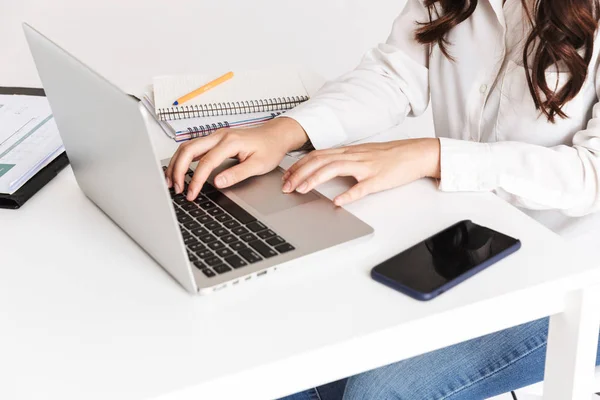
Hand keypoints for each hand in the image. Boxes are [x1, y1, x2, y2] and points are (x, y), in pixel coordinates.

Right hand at [166, 117, 307, 200]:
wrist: (275, 135)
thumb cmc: (270, 148)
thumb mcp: (259, 165)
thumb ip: (237, 174)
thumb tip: (218, 182)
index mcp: (230, 142)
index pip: (206, 162)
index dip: (196, 180)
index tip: (191, 194)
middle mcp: (220, 136)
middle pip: (188, 149)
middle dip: (177, 169)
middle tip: (176, 188)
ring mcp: (216, 136)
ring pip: (187, 147)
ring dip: (177, 163)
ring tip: (172, 182)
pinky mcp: (215, 140)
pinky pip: (193, 147)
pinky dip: (183, 159)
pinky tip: (180, 171)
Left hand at [281, 138, 440, 205]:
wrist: (417, 153)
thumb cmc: (391, 157)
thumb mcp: (362, 156)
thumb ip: (343, 161)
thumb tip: (322, 169)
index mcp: (349, 151)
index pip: (317, 155)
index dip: (299, 166)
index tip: (286, 177)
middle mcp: (354, 156)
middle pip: (320, 160)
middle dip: (300, 173)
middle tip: (286, 187)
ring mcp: (366, 166)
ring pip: (335, 168)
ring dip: (316, 179)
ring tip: (302, 190)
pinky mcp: (379, 179)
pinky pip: (362, 187)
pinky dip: (349, 194)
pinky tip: (338, 201)